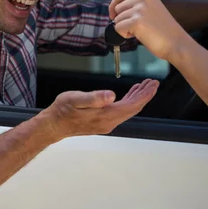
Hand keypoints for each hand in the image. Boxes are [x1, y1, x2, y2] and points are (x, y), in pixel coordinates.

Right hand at [43, 79, 158, 140]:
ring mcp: (106, 123)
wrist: (53, 125)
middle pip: (132, 109)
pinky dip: (128, 101)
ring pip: (127, 110)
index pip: (131, 106)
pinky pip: (120, 111)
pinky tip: (128, 95)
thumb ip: (94, 98)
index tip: (153, 85)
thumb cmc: (62, 111)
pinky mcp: (102, 122)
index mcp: (105, 116)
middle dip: (144, 95)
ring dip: (137, 98)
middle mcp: (108, 122)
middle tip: (153, 83)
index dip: (144, 95)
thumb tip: (112, 95)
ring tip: (144, 86)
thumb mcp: (75, 100)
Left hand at [108, 0, 188, 60]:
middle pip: (117, 8)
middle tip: (136, 27)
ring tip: (141, 31)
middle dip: (121, 20)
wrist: (176, 43)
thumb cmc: (163, 30)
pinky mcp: (136, 21)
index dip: (113, 6)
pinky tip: (138, 35)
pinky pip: (118, 28)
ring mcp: (140, 9)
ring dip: (125, 28)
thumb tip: (114, 9)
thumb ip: (135, 5)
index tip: (113, 15)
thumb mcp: (150, 9)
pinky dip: (124, 35)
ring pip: (117, 19)